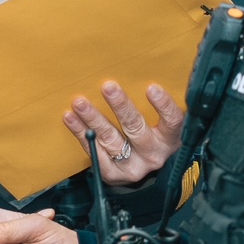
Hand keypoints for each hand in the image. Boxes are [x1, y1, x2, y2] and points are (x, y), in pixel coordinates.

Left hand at [64, 80, 183, 184]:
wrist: (145, 175)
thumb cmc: (153, 137)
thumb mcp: (162, 124)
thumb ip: (154, 105)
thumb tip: (136, 68)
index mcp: (170, 139)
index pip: (172, 121)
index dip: (163, 105)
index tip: (151, 88)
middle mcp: (153, 155)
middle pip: (136, 128)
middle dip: (120, 106)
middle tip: (107, 87)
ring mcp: (133, 167)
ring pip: (111, 140)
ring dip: (93, 119)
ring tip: (80, 102)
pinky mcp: (113, 175)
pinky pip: (95, 152)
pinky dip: (81, 133)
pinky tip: (71, 118)